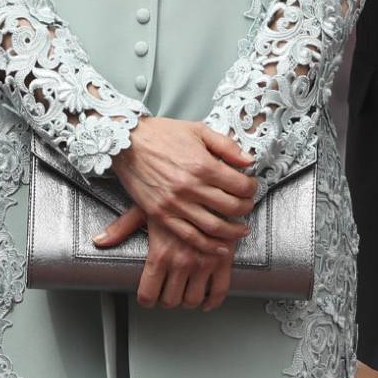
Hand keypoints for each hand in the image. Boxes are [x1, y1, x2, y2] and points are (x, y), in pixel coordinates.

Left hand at [92, 204, 236, 310]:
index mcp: (161, 252)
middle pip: (171, 300)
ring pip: (193, 299)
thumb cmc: (173, 193)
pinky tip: (205, 299)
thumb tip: (99, 240)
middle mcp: (182, 261)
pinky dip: (212, 300)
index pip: (149, 293)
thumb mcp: (144, 209)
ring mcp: (203, 263)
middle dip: (166, 299)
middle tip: (165, 292)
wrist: (207, 183)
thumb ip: (122, 228)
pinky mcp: (223, 260)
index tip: (148, 298)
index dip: (147, 299)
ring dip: (186, 300)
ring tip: (183, 292)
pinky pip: (219, 291)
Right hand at [105, 117, 253, 255]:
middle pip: (232, 207)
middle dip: (246, 208)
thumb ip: (226, 146)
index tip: (251, 187)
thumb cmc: (161, 134)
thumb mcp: (197, 130)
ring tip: (242, 230)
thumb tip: (250, 161)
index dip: (252, 188)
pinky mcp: (161, 215)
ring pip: (214, 227)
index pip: (240, 185)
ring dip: (234, 232)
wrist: (126, 143)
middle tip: (248, 206)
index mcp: (202, 165)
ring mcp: (175, 204)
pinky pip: (190, 236)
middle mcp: (191, 187)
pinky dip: (209, 246)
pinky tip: (220, 247)